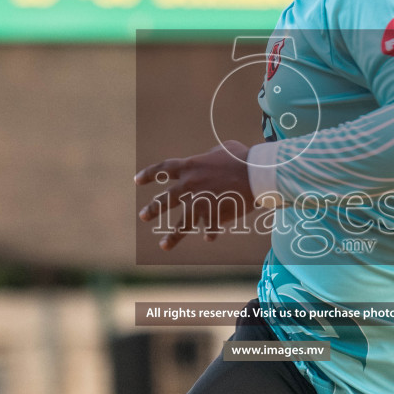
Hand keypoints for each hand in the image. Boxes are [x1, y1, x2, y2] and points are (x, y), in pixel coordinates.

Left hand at [135, 141, 252, 250]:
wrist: (256, 174)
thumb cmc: (243, 158)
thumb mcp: (223, 149)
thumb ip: (210, 156)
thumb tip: (208, 159)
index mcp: (191, 166)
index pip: (163, 170)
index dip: (149, 174)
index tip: (137, 181)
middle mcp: (190, 185)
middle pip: (166, 200)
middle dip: (153, 209)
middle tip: (143, 216)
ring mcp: (200, 203)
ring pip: (183, 223)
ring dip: (173, 236)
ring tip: (163, 245)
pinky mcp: (214, 216)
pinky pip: (210, 228)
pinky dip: (210, 233)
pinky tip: (209, 238)